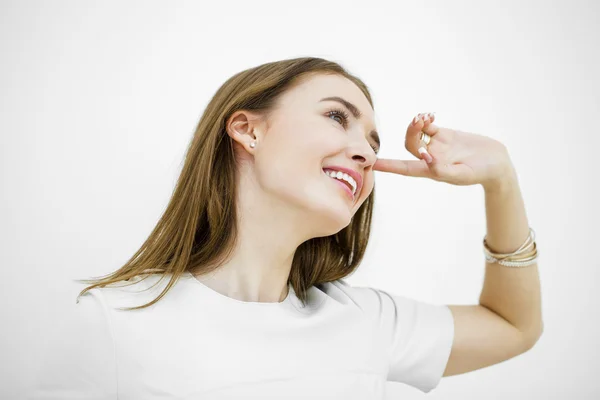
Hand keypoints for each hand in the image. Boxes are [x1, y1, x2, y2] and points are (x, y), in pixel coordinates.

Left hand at [372, 112, 515, 189]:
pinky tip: (429, 115)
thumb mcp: (462, 174)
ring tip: (425, 117)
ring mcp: (437, 146)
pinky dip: (424, 120)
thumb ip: (443, 169)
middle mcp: (430, 158)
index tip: (373, 163)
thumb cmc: (481, 173)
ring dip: (416, 124)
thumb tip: (425, 159)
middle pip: (410, 144)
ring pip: (417, 134)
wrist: (498, 162)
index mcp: (431, 171)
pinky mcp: (445, 135)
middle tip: (421, 122)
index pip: (404, 168)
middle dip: (411, 132)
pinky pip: (428, 126)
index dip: (389, 166)